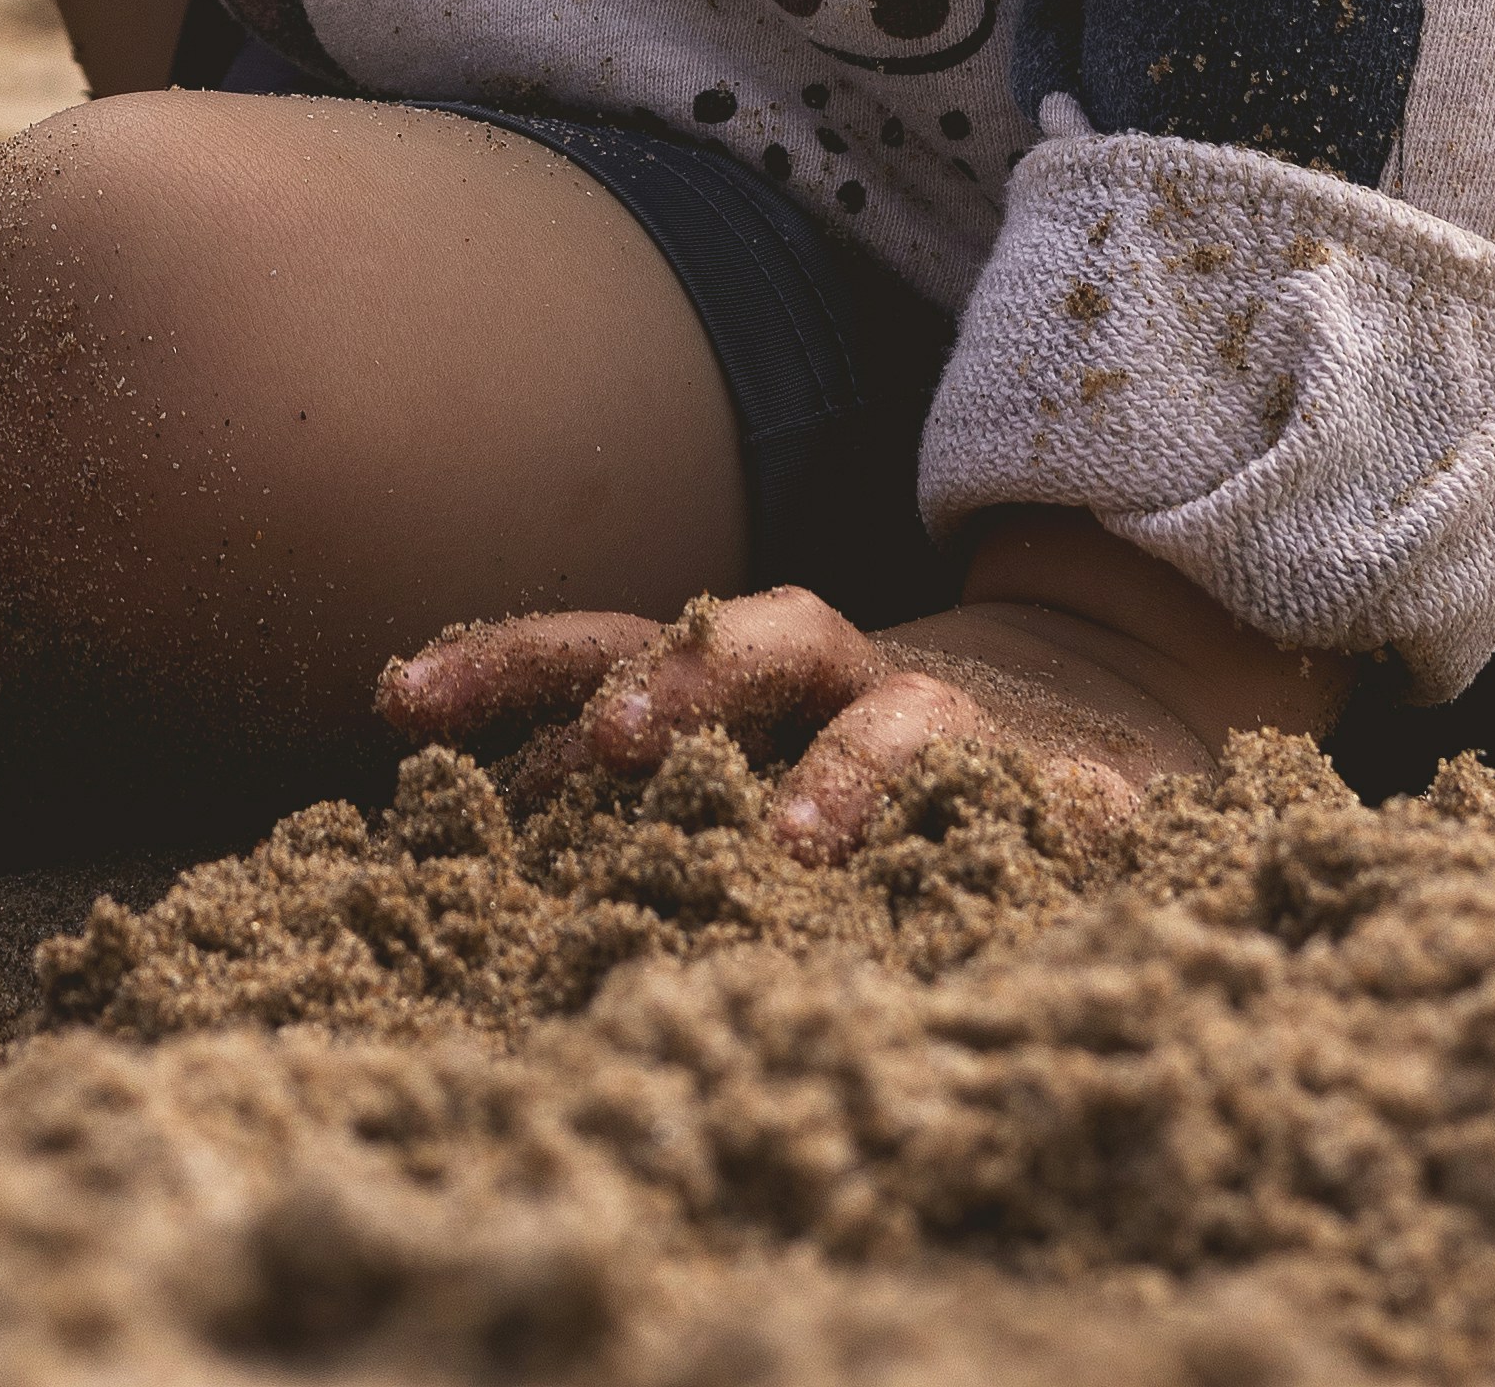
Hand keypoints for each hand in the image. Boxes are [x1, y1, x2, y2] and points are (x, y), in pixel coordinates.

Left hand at [379, 512, 1345, 862]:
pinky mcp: (1078, 787)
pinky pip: (1070, 803)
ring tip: (796, 844)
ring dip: (843, 772)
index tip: (395, 702)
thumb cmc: (859, 753)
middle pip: (748, 644)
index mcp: (739, 677)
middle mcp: (839, 678)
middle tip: (610, 743)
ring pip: (900, 720)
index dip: (504, 665)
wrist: (1099, 706)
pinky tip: (1062, 846)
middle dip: (677, 684)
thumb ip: (615, 789)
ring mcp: (960, 726)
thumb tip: (441, 850)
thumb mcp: (738, 761)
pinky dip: (1065, 820)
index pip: (603, 647)